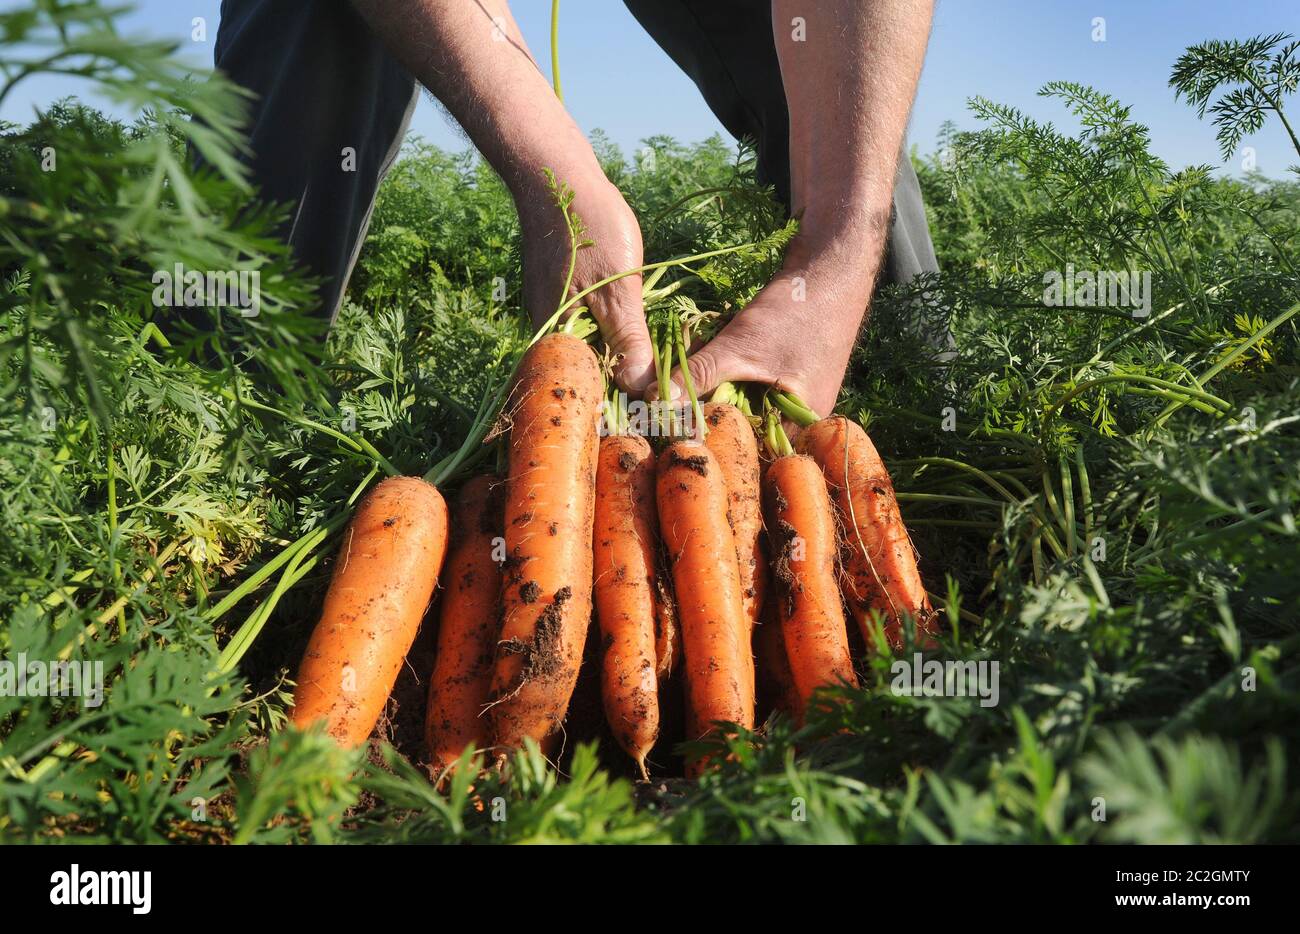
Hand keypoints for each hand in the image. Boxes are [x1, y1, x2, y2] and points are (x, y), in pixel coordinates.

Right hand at [518, 170, 654, 394]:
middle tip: (664, 387)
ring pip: (592, 347)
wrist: (557, 176)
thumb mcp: (618, 287)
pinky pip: (590, 325)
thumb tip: (639, 386)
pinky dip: (613, 331)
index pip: (587, 385)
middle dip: (624, 378)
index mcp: (554, 337)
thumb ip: (628, 338)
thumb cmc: (588, 227)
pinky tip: (638, 328)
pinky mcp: (563, 296)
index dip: (621, 399)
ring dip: (622, 355)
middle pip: (589, 369)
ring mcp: (554, 312)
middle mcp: (547, 331)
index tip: (655, 405)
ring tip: (659, 363)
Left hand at [654, 233, 882, 418]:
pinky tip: (711, 347)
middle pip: (745, 424)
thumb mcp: (740, 347)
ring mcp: (798, 389)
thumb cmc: (795, 312)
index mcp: (800, 423)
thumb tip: (656, 402)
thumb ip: (699, 374)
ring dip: (716, 383)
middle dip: (710, 408)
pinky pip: (751, 378)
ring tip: (691, 364)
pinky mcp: (789, 366)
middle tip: (677, 394)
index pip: (749, 448)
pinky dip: (730, 366)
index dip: (713, 438)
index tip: (676, 428)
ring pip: (744, 398)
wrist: (831, 266)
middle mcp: (801, 414)